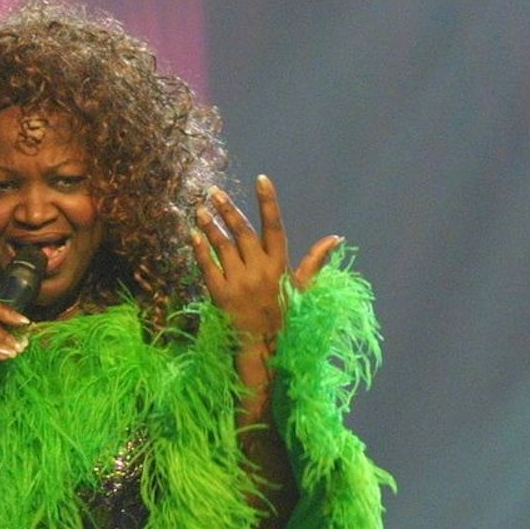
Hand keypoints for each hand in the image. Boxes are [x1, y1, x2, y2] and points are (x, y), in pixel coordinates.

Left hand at [194, 175, 341, 342]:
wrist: (264, 349)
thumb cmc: (284, 316)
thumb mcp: (302, 288)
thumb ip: (315, 260)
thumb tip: (336, 237)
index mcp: (280, 266)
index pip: (274, 227)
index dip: (268, 202)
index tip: (261, 179)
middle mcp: (260, 272)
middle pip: (242, 233)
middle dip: (228, 210)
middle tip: (214, 192)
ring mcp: (239, 283)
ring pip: (222, 247)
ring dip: (210, 226)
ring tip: (200, 209)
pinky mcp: (220, 295)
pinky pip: (208, 266)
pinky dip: (200, 249)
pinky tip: (193, 234)